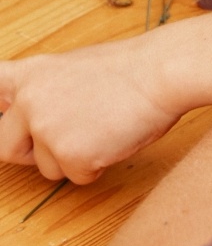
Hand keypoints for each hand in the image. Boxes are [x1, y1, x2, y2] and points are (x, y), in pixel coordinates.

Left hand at [0, 35, 178, 184]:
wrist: (161, 72)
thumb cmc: (129, 69)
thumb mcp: (74, 67)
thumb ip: (46, 90)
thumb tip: (33, 116)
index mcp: (31, 74)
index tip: (0, 116)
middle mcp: (30, 101)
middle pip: (7, 147)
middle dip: (33, 152)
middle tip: (69, 136)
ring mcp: (47, 129)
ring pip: (47, 168)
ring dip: (73, 158)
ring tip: (103, 126)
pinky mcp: (70, 155)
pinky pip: (76, 177)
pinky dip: (96, 166)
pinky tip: (113, 137)